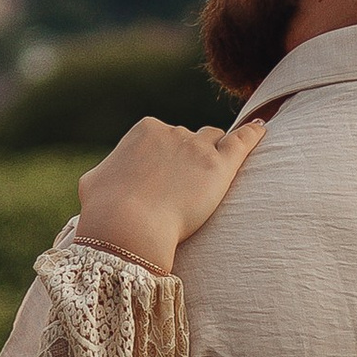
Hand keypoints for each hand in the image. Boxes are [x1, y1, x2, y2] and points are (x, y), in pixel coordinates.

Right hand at [74, 111, 268, 275]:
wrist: (128, 226)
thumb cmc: (105, 209)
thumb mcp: (94, 182)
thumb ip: (108, 172)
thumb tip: (106, 178)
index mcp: (145, 130)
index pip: (164, 135)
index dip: (166, 158)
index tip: (163, 179)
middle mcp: (173, 132)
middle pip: (190, 138)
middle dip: (188, 158)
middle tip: (184, 188)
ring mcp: (198, 147)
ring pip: (214, 139)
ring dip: (213, 153)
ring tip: (215, 173)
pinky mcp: (220, 167)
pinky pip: (243, 141)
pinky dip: (253, 134)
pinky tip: (262, 129)